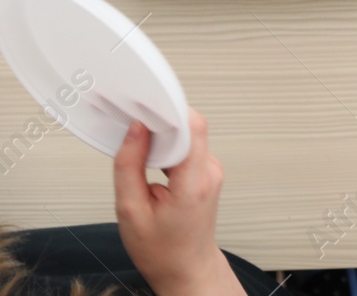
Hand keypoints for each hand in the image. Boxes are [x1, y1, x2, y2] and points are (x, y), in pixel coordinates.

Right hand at [114, 111, 244, 295]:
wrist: (186, 268)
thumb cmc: (161, 248)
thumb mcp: (131, 211)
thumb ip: (129, 166)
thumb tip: (135, 129)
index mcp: (194, 182)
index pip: (192, 128)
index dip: (168, 111)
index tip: (143, 105)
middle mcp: (209, 171)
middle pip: (188, 128)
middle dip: (159, 123)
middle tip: (131, 125)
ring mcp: (211, 170)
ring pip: (187, 136)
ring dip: (161, 136)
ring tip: (137, 147)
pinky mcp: (206, 171)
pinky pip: (187, 147)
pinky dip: (167, 147)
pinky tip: (149, 158)